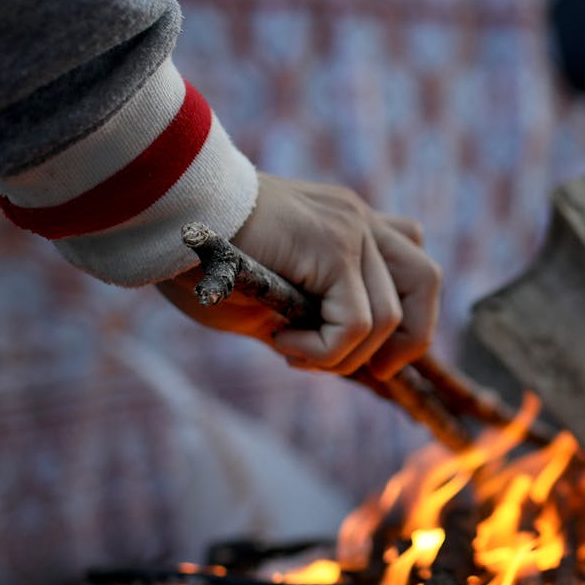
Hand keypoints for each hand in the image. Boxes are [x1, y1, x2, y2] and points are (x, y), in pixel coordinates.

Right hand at [157, 173, 440, 377]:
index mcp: (349, 222)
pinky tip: (281, 343)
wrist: (157, 214)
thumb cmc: (196, 257)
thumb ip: (315, 314)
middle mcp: (358, 218)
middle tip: (367, 370)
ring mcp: (349, 227)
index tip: (361, 355)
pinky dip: (325, 351)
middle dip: (407, 341)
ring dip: (345, 356)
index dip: (405, 320)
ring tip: (293, 351)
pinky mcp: (331, 245)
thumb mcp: (272, 293)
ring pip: (389, 316)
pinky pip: (356, 322)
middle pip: (426, 281)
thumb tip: (351, 360)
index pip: (411, 265)